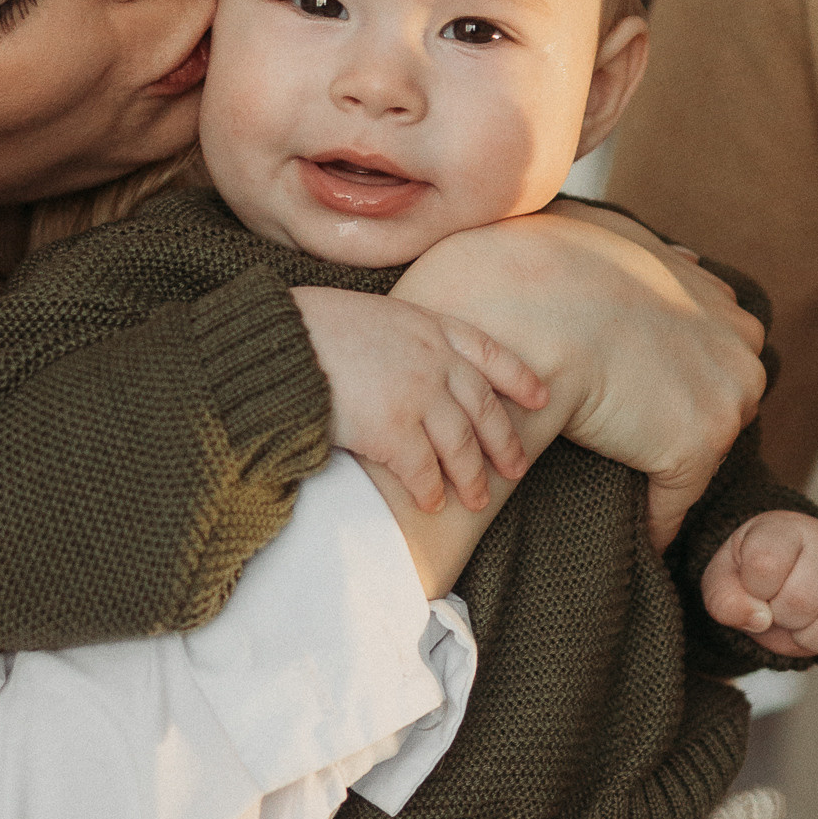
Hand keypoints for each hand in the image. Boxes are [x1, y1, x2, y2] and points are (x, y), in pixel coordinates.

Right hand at [291, 289, 545, 513]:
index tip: (540, 396)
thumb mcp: (371, 315)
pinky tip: (431, 503)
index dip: (518, 377)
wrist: (277, 344)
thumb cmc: (310, 328)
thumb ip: (401, 338)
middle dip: (504, 441)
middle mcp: (433, 360)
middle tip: (516, 468)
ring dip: (471, 477)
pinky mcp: (393, 431)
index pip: (489, 352)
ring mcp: (417, 395)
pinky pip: (423, 470)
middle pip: (484, 407)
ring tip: (475, 499)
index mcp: (428, 325)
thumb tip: (406, 362)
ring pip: (461, 446)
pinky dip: (430, 490)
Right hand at [393, 215, 764, 548]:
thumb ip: (658, 250)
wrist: (524, 304)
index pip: (716, 355)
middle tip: (630, 446)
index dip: (675, 380)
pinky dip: (652, 521)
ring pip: (701, 449)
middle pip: (721, 403)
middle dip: (682, 423)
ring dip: (666, 470)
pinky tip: (625, 529)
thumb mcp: (617, 233)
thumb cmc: (550, 263)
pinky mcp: (696, 445)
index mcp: (719, 299)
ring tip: (623, 488)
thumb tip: (688, 257)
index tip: (639, 399)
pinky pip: (675, 503)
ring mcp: (726, 395)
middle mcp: (740, 344)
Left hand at [702, 513, 817, 662]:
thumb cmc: (752, 574)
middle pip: (803, 601)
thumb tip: (758, 618)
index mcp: (784, 529)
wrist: (788, 568)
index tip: (755, 586)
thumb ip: (725, 600)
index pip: (766, 565)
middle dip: (781, 619)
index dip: (754, 591)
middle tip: (777, 609)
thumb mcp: (722, 581)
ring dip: (809, 640)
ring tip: (799, 623)